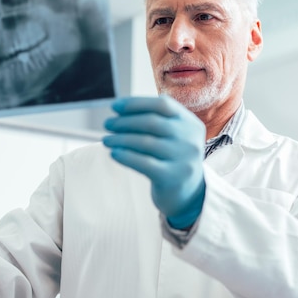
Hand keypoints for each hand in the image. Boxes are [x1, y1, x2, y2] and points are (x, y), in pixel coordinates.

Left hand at [102, 95, 205, 228]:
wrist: (188, 195)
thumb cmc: (171, 159)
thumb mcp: (173, 136)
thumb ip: (155, 119)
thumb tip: (120, 109)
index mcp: (191, 123)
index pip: (162, 104)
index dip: (136, 103)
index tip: (114, 106)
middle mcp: (190, 139)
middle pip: (152, 122)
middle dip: (125, 121)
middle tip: (107, 124)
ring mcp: (183, 159)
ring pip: (145, 142)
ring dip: (120, 138)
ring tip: (106, 140)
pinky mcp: (172, 177)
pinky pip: (144, 163)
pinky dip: (126, 156)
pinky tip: (114, 153)